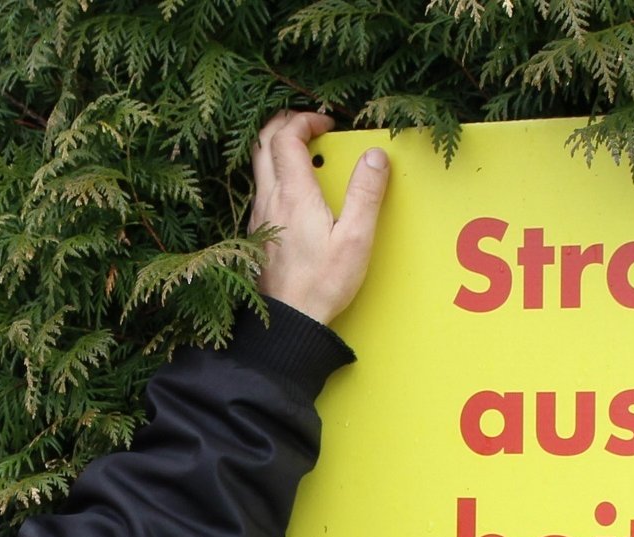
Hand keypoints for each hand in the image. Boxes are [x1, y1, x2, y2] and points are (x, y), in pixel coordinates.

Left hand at [248, 111, 388, 324]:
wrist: (290, 320)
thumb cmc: (322, 283)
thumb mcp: (355, 239)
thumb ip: (365, 193)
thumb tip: (375, 156)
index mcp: (293, 194)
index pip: (286, 136)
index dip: (305, 119)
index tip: (326, 123)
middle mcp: (269, 199)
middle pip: (262, 142)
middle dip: (284, 122)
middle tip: (309, 124)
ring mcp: (260, 215)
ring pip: (258, 165)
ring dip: (277, 146)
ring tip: (305, 150)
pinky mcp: (259, 232)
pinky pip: (261, 187)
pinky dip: (275, 172)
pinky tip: (296, 188)